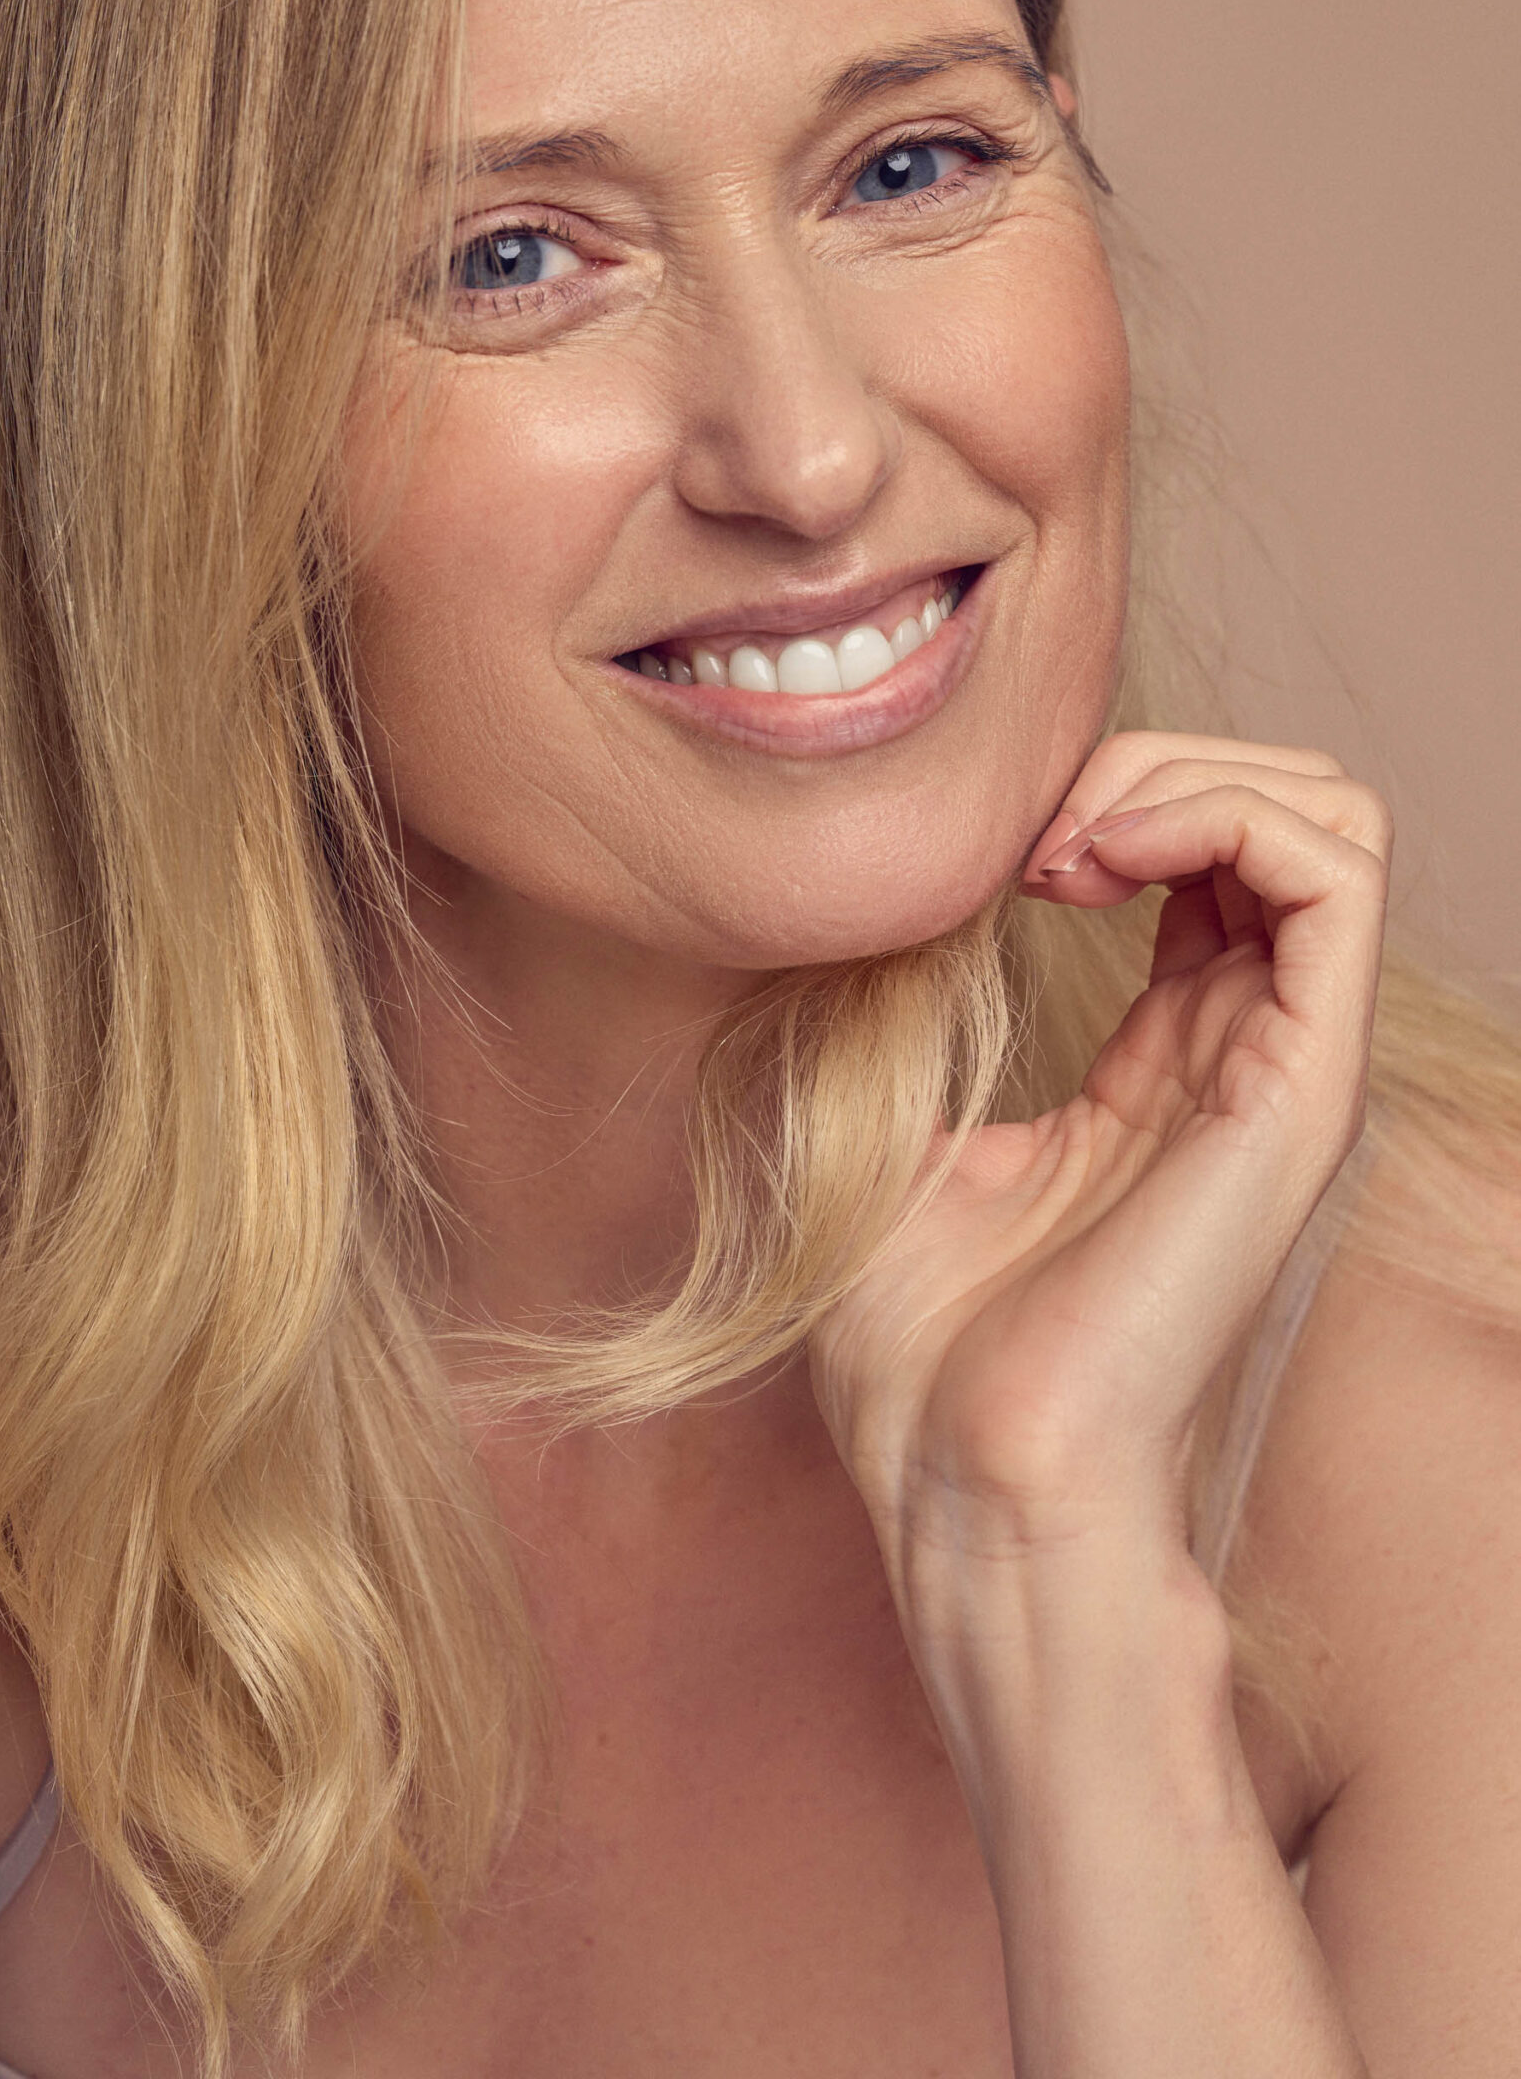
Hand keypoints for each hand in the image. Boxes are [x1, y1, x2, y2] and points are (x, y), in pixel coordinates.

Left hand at [809, 732, 1390, 1590]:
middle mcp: (1246, 1052)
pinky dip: (1217, 809)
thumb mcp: (901, 1137)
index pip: (1206, 853)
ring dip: (1184, 772)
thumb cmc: (926, 1351)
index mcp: (1168, 1059)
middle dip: (1150, 760)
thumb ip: (927, 1013)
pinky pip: (1332, 870)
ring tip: (1066, 842)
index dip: (1102, 797)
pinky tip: (1097, 858)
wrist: (963, 1474)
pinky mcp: (1301, 1086)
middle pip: (1281, 808)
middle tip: (1029, 836)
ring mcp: (1286, 1067)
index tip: (986, 855)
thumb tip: (901, 896)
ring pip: (1327, 813)